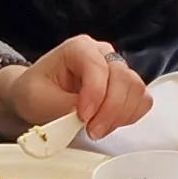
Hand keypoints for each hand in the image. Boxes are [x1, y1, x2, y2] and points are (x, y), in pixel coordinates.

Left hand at [0, 37, 151, 139]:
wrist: (37, 96)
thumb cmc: (35, 92)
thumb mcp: (37, 99)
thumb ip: (63, 106)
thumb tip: (87, 116)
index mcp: (79, 48)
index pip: (98, 67)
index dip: (95, 95)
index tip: (82, 117)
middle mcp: (103, 54)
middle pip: (124, 79)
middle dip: (110, 110)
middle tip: (92, 130)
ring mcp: (117, 69)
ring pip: (136, 90)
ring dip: (120, 115)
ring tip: (97, 129)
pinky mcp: (126, 87)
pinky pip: (142, 100)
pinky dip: (129, 116)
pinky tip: (109, 123)